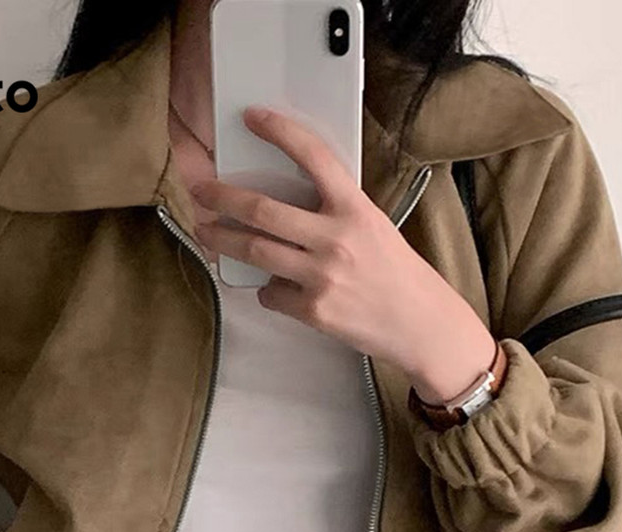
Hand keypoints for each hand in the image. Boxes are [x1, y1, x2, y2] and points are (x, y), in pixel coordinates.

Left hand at [189, 105, 497, 401]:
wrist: (420, 324)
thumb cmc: (395, 273)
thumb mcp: (372, 227)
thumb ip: (334, 212)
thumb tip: (284, 201)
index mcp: (355, 209)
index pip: (314, 157)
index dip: (280, 132)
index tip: (253, 117)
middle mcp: (337, 239)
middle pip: (263, 211)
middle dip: (223, 198)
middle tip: (201, 192)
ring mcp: (322, 277)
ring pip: (255, 251)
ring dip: (222, 240)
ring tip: (206, 232)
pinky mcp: (313, 310)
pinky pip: (270, 293)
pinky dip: (265, 289)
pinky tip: (274, 287)